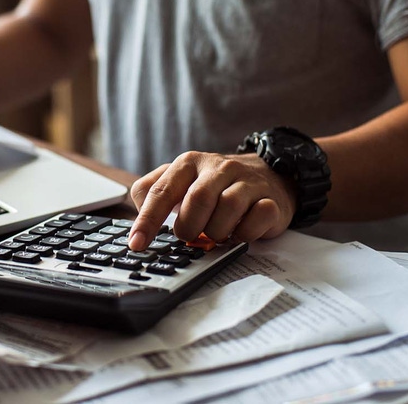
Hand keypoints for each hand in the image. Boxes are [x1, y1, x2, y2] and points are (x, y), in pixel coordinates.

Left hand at [127, 151, 296, 250]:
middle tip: (190, 236)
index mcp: (189, 163)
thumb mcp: (181, 182)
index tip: (137, 244)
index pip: (161, 191)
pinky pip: (257, 218)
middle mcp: (218, 168)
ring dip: (217, 231)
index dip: (147, 220)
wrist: (269, 176)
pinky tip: (239, 234)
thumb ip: (153, 193)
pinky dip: (245, 233)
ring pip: (228, 208)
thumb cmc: (216, 186)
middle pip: (197, 200)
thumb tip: (137, 220)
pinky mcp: (270, 199)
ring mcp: (247, 182)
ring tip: (216, 234)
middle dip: (189, 227)